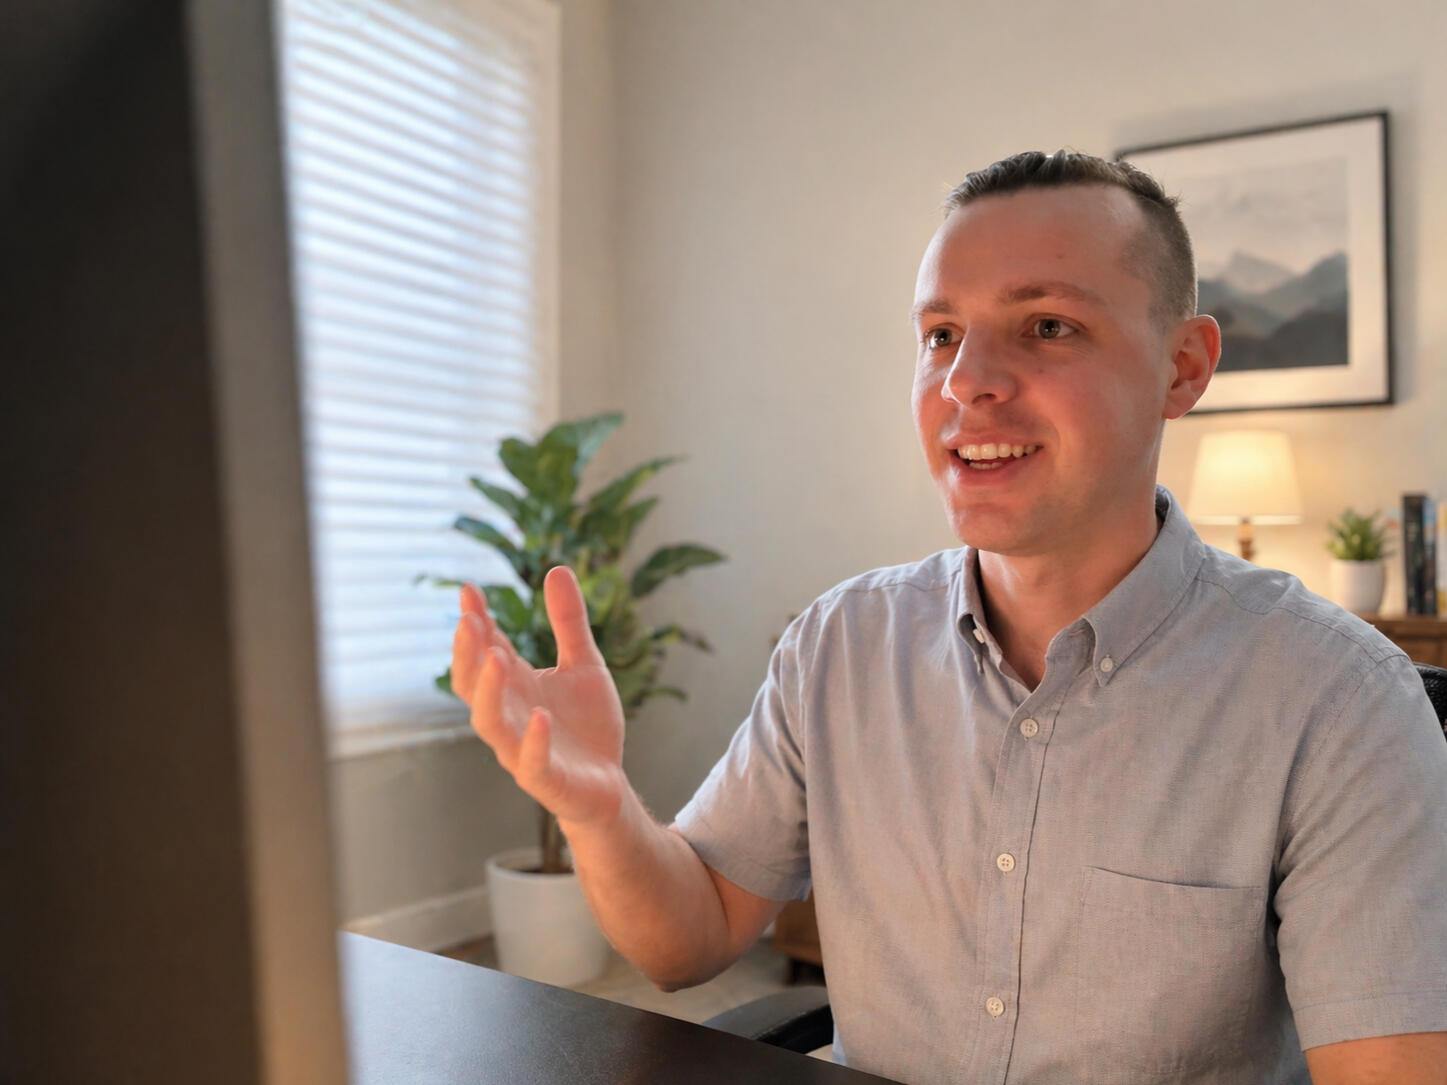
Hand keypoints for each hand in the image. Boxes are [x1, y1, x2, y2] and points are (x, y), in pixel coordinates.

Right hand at [452, 567, 627, 827]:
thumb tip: (556, 568)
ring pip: (489, 722)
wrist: (608, 785)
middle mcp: (509, 715)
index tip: (469, 589)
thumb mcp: (584, 664)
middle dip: (468, 653)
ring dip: (488, 691)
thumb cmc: (587, 726)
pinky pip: (531, 762)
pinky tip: (541, 715)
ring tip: (496, 657)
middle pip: (472, 684)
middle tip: (470, 619)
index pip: (483, 650)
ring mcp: (521, 749)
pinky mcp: (545, 779)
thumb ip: (569, 622)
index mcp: (514, 687)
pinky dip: (533, 740)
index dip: (475, 622)